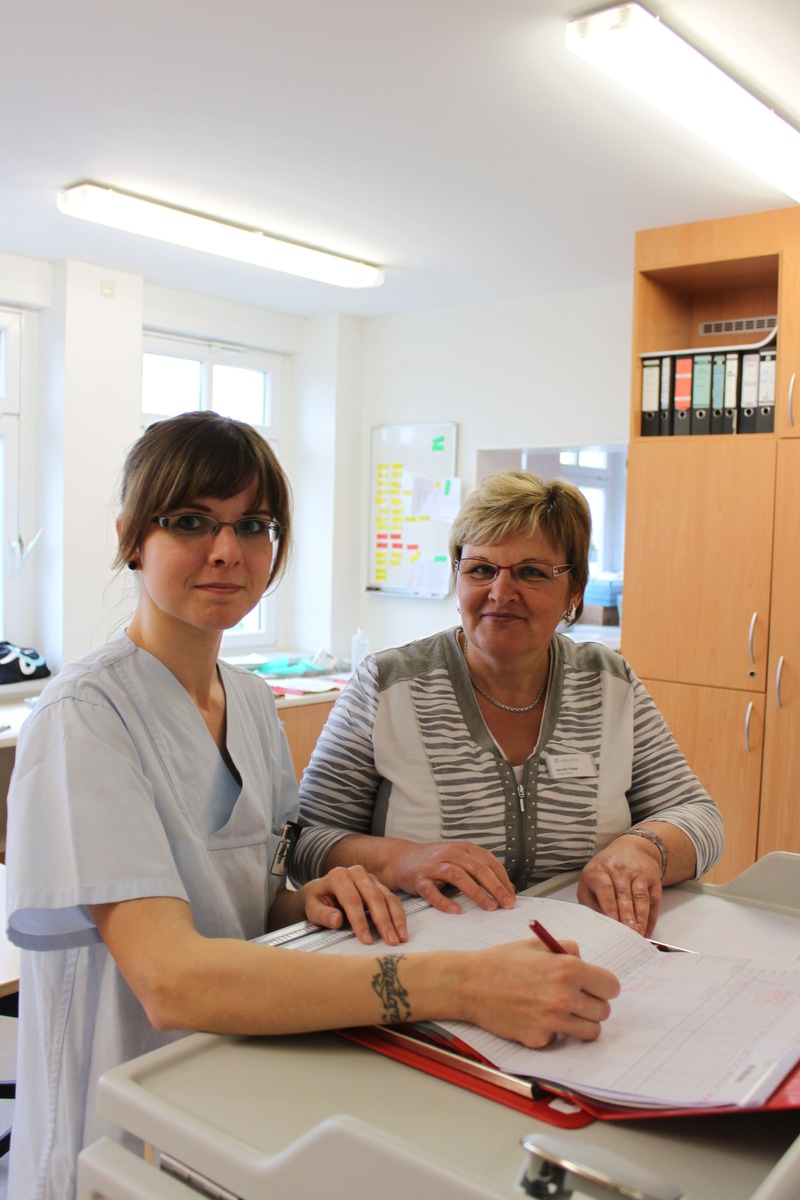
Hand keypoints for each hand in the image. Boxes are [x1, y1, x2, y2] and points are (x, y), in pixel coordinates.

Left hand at [298, 865, 408, 946]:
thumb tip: (336, 920)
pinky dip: (398, 915)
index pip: (352, 899)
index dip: (360, 921)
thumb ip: (323, 915)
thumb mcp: (312, 909)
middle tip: (390, 940)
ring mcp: (369, 878)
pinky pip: (392, 899)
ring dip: (395, 919)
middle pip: (373, 897)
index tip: (366, 939)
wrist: (323, 891)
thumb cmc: (318, 901)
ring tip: (400, 937)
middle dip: (383, 921)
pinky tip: (401, 929)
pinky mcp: (378, 885)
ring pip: (386, 897)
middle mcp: (356, 873)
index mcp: (338, 876)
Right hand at [388, 840, 516, 913]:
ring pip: (458, 876)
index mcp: (463, 848)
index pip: (488, 862)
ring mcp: (434, 865)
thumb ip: (480, 872)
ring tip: (489, 907)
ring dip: (476, 892)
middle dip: (495, 887)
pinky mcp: (419, 878)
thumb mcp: (459, 861)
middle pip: (477, 868)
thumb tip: (507, 889)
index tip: (512, 895)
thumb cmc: (434, 862)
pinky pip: (432, 891)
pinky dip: (444, 901)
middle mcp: (450, 853)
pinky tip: (456, 910)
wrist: (400, 858)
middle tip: (507, 904)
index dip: (503, 879)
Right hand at [460, 938, 619, 1046]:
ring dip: (581, 1022)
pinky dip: (552, 1031)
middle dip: (593, 1004)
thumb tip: (584, 960)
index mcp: (568, 970)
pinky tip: (535, 1017)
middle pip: (603, 1011)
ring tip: (562, 1010)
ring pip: (590, 1031)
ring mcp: (552, 1022)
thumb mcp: (536, 944)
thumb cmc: (500, 962)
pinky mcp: (539, 1039)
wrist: (469, 984)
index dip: (604, 986)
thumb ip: (567, 949)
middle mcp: (564, 997)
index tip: (597, 987)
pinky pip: (560, 1038)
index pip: (611, 986)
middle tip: (576, 998)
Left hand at [577, 839, 662, 936]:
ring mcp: (637, 873)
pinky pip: (653, 900)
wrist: (631, 848)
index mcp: (599, 870)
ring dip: (640, 918)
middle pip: (624, 895)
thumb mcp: (589, 880)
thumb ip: (589, 900)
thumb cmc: (605, 870)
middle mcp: (619, 870)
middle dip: (626, 916)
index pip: (605, 888)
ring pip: (640, 898)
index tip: (612, 922)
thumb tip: (599, 922)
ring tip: (639, 934)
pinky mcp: (652, 878)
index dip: (609, 906)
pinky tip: (647, 930)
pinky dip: (651, 917)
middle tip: (628, 933)